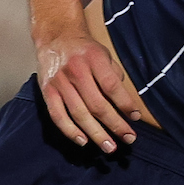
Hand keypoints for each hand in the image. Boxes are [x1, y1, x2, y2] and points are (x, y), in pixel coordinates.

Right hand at [36, 29, 152, 151]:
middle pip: (97, 104)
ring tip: (110, 147)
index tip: (137, 117)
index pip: (112, 86)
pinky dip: (70, 131)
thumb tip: (124, 103)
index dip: (125, 104)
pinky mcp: (47, 92)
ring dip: (96, 133)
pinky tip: (84, 141)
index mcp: (94, 59)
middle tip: (128, 139)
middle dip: (114, 124)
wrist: (56, 37)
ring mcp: (59, 83)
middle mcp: (76, 71)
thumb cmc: (86, 49)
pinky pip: (58, 115)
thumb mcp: (105, 54)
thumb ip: (114, 75)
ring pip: (79, 114)